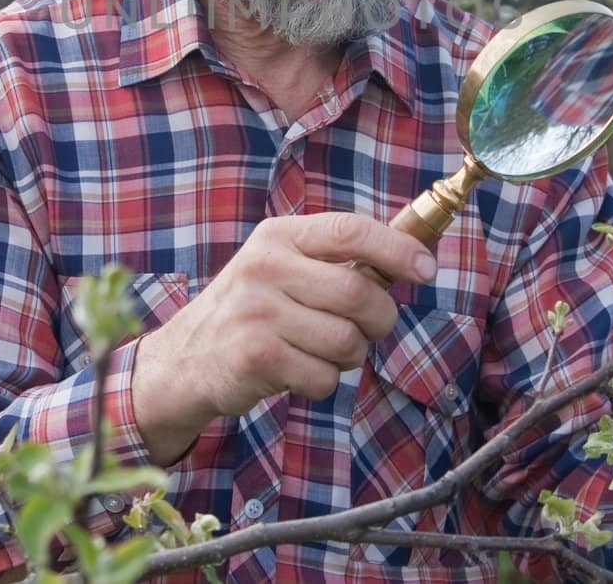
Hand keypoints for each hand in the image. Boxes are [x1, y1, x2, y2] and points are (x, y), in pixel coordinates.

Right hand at [131, 212, 436, 463]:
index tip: (426, 268)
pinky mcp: (255, 357)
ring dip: (350, 356)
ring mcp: (257, 312)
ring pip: (347, 340)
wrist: (186, 358)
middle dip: (379, 319)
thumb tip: (416, 254)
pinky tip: (298, 371)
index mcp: (279, 235)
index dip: (397, 249)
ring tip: (324, 350)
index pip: (350, 230)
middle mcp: (265, 266)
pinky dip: (324, 381)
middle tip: (369, 328)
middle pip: (358, 292)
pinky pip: (324, 376)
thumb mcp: (283, 266)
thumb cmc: (254, 310)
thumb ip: (338, 260)